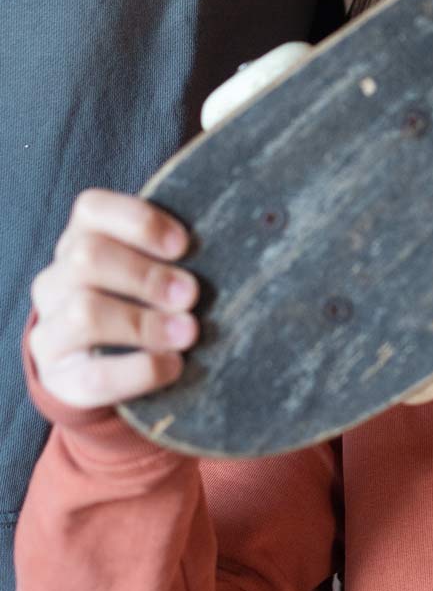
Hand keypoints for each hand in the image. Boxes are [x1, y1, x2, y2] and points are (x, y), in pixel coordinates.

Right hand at [29, 191, 198, 410]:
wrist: (102, 370)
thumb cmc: (142, 305)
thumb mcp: (152, 272)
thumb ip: (172, 257)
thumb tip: (222, 249)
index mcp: (78, 243)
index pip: (91, 209)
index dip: (140, 222)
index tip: (183, 245)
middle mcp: (55, 283)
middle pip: (87, 257)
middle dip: (147, 275)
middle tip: (190, 294)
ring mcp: (51, 333)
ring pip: (84, 313)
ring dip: (145, 323)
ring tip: (189, 332)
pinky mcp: (62, 381)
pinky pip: (95, 375)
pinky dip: (142, 369)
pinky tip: (174, 365)